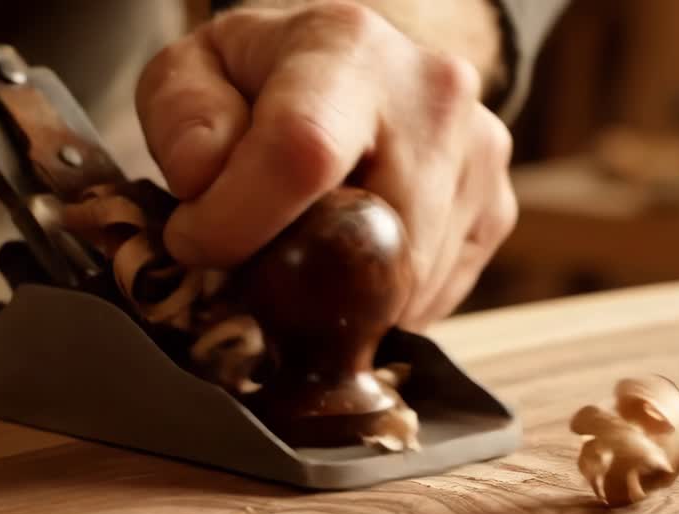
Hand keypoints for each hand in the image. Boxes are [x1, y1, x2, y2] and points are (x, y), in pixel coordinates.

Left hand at [136, 1, 516, 329]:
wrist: (359, 70)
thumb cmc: (265, 79)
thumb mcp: (194, 70)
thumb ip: (181, 117)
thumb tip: (202, 181)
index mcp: (348, 48)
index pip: (299, 155)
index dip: (236, 223)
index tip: (195, 241)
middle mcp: (434, 96)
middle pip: (369, 243)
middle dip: (296, 279)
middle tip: (253, 263)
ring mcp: (479, 158)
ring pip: (403, 287)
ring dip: (339, 296)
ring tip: (304, 249)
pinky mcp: (496, 210)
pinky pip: (432, 299)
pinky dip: (380, 299)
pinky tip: (351, 253)